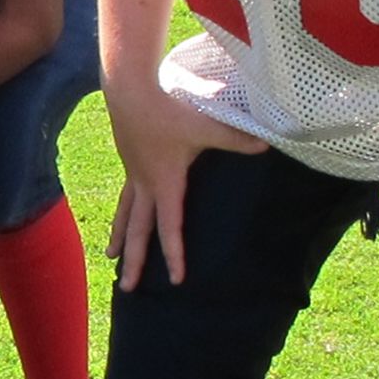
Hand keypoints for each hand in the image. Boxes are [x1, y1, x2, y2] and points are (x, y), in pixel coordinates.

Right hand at [103, 82, 266, 289]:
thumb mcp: (205, 127)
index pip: (169, 228)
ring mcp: (133, 173)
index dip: (174, 255)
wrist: (129, 90)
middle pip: (137, 231)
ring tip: (112, 258)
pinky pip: (125, 195)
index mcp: (164, 184)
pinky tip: (123, 214)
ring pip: (125, 214)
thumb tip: (267, 145)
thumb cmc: (168, 110)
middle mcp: (145, 184)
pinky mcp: (128, 160)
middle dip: (134, 261)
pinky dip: (122, 211)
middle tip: (127, 289)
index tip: (176, 279)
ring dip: (120, 238)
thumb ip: (235, 139)